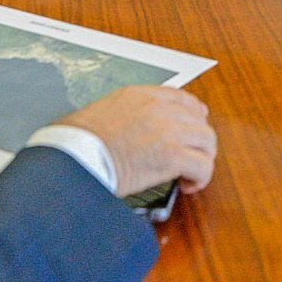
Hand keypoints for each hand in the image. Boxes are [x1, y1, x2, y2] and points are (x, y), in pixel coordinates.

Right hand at [59, 85, 215, 196]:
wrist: (75, 155)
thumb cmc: (78, 141)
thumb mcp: (103, 112)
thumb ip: (127, 115)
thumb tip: (135, 131)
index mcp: (140, 95)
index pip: (181, 98)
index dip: (194, 113)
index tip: (195, 125)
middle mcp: (158, 108)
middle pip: (199, 120)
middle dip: (198, 140)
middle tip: (190, 156)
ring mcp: (168, 130)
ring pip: (207, 140)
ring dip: (202, 158)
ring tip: (189, 173)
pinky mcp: (171, 156)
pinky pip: (203, 165)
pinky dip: (201, 178)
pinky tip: (188, 186)